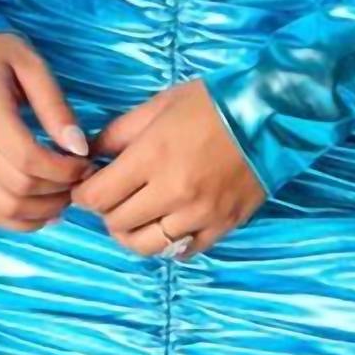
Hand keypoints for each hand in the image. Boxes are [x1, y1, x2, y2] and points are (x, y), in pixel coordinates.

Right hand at [0, 34, 93, 230]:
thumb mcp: (32, 66)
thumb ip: (56, 107)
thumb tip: (79, 148)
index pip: (27, 158)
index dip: (63, 170)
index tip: (86, 163)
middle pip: (16, 187)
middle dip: (57, 191)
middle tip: (81, 180)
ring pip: (1, 207)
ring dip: (40, 211)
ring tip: (65, 197)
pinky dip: (17, 219)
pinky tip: (43, 210)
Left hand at [67, 77, 267, 258]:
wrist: (271, 114)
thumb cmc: (211, 103)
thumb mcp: (159, 105)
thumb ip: (118, 133)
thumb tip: (89, 156)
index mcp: (152, 157)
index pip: (98, 196)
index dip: (83, 195)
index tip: (87, 188)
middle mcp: (173, 191)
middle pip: (118, 224)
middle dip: (106, 212)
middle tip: (113, 198)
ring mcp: (200, 214)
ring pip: (147, 246)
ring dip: (133, 234)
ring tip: (137, 218)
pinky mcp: (223, 225)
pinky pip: (184, 251)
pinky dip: (170, 243)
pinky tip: (169, 225)